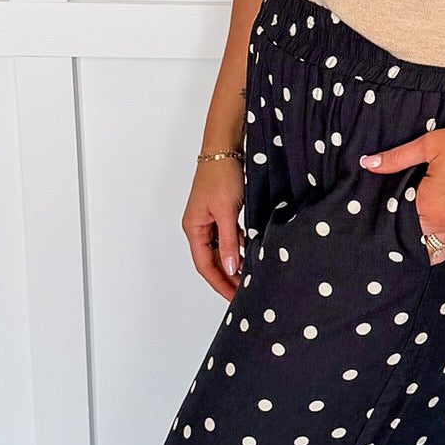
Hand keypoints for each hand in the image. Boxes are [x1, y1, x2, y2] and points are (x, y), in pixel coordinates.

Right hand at [182, 158, 245, 296]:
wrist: (224, 147)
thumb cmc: (221, 175)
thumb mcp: (227, 211)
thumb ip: (229, 241)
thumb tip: (231, 268)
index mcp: (194, 228)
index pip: (205, 265)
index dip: (220, 283)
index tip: (234, 297)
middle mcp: (199, 226)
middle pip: (212, 260)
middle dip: (227, 277)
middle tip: (245, 292)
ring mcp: (209, 219)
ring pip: (221, 249)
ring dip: (234, 262)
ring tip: (250, 276)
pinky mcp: (221, 212)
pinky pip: (228, 236)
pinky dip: (238, 247)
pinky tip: (251, 253)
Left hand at [359, 121, 444, 261]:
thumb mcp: (431, 145)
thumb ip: (397, 158)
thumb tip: (369, 163)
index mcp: (430, 206)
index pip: (397, 220)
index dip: (388, 215)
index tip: (381, 211)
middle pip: (412, 238)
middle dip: (401, 231)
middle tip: (392, 223)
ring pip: (431, 250)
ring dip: (419, 244)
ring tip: (407, 236)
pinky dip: (439, 250)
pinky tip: (430, 244)